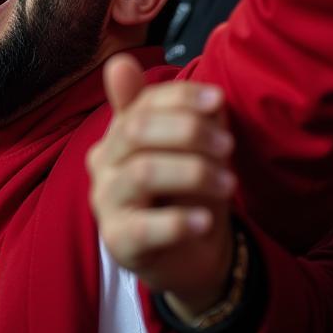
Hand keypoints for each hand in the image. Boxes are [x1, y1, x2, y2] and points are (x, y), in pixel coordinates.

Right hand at [87, 53, 235, 317]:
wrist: (191, 256)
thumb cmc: (188, 192)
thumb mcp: (192, 150)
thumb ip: (181, 113)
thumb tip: (163, 77)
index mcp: (119, 132)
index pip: (142, 102)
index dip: (180, 97)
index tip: (219, 99)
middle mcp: (103, 161)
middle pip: (136, 130)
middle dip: (188, 132)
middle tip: (228, 146)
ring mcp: (106, 201)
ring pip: (142, 172)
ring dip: (193, 173)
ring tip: (229, 184)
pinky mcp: (116, 241)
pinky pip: (143, 227)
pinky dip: (179, 221)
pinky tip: (206, 221)